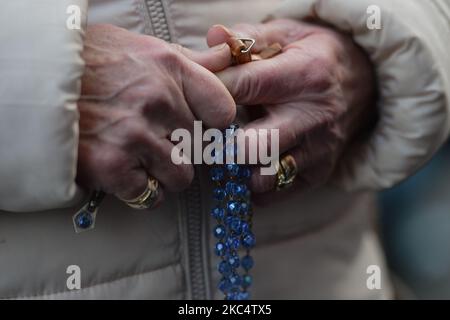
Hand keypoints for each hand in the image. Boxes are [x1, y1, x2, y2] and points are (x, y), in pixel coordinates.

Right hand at [77, 24, 234, 202]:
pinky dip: (141, 191)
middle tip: (153, 139)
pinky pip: (150, 195)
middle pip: (199, 147)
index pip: (222, 111)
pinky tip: (125, 173)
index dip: (211, 125)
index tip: (197, 128)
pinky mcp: (112, 165)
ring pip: (181, 176)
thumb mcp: (140, 48)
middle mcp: (158, 100)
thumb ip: (187, 60)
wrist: (35, 80)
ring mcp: (135, 134)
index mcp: (169, 67)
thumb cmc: (90, 62)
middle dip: (180, 148)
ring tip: (140, 158)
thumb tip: (225, 57)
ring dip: (164, 174)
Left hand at [207, 19, 375, 201]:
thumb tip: (213, 37)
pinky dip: (253, 186)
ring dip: (236, 168)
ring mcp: (318, 150)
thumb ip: (248, 37)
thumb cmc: (314, 56)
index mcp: (304, 75)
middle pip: (253, 144)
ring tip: (227, 152)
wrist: (364, 82)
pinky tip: (246, 166)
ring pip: (263, 176)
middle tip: (205, 134)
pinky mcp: (319, 173)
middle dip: (220, 142)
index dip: (211, 91)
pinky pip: (276, 193)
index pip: (245, 85)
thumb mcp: (288, 34)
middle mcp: (314, 117)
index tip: (192, 94)